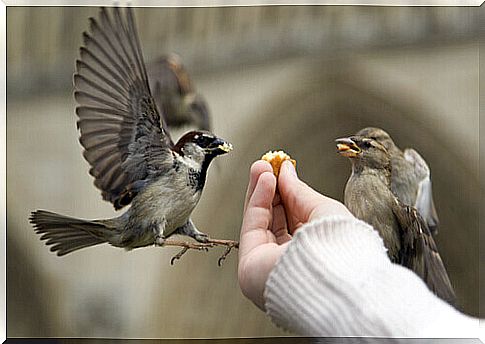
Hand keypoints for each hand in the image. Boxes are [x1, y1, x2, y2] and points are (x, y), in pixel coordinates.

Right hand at [238, 159, 352, 309]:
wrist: (336, 276)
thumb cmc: (342, 250)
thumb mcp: (322, 210)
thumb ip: (298, 191)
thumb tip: (286, 171)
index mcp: (308, 253)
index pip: (291, 220)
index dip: (284, 193)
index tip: (281, 170)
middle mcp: (287, 261)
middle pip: (272, 220)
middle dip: (268, 189)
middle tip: (267, 164)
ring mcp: (268, 265)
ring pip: (259, 221)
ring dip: (260, 190)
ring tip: (263, 167)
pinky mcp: (251, 267)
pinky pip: (252, 226)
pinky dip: (256, 200)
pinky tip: (264, 180)